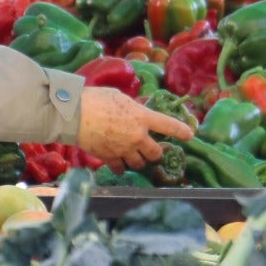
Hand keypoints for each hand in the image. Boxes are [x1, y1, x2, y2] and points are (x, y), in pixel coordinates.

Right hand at [76, 87, 194, 171]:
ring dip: (138, 161)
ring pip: (140, 163)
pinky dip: (120, 167)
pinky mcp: (110, 158)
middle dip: (155, 152)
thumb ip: (133, 108)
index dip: (181, 131)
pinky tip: (118, 164)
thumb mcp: (121, 97)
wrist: (75, 115)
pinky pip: (120, 168)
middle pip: (155, 153)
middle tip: (151, 149)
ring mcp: (124, 149)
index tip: (190, 135)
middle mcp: (138, 136)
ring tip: (133, 156)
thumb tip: (139, 112)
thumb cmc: (96, 99)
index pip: (168, 126)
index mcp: (143, 117)